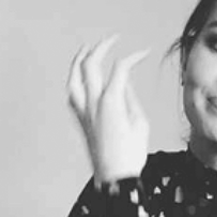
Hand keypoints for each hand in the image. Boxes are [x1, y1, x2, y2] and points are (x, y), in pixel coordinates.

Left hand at [67, 35, 150, 184]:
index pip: (120, 67)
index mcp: (111, 101)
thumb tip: (124, 82)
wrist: (115, 177)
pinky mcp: (80, 120)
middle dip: (102, 46)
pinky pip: (72, 92)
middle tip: (113, 39)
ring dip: (80, 59)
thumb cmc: (130, 154)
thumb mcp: (140, 123)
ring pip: (74, 76)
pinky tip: (80, 77)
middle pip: (91, 63)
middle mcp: (92, 102)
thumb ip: (130, 98)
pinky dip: (75, 79)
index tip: (144, 52)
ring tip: (88, 49)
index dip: (133, 56)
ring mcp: (83, 110)